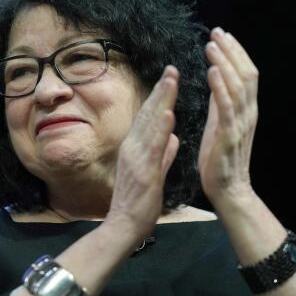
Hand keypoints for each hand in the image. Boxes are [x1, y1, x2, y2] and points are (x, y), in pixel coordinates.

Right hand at [107, 65, 179, 239]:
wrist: (123, 227)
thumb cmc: (137, 204)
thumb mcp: (153, 174)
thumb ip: (163, 154)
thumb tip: (173, 137)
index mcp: (135, 148)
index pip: (148, 118)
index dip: (159, 97)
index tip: (170, 79)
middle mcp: (132, 148)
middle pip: (147, 114)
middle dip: (161, 90)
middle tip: (172, 68)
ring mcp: (136, 158)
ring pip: (150, 124)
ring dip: (161, 101)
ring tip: (171, 80)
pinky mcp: (143, 171)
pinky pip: (153, 146)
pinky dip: (160, 128)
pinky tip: (169, 113)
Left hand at [198, 27, 258, 202]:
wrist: (227, 188)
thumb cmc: (220, 156)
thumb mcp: (220, 122)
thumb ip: (220, 100)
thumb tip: (216, 76)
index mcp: (246, 109)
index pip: (246, 73)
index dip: (235, 52)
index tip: (222, 34)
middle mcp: (248, 112)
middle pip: (246, 74)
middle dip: (231, 51)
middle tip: (217, 32)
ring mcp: (241, 123)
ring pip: (238, 86)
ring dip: (225, 63)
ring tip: (212, 46)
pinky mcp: (230, 135)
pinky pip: (227, 107)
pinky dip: (221, 87)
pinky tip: (212, 71)